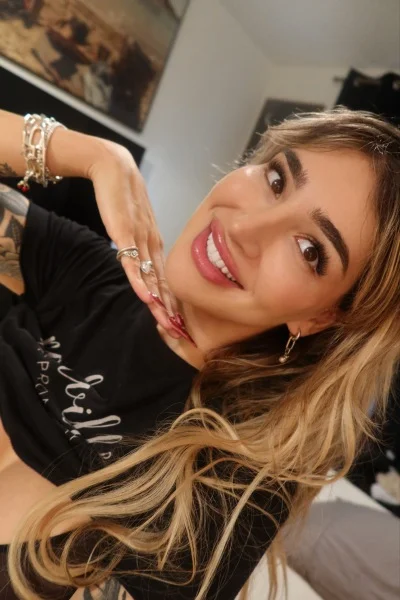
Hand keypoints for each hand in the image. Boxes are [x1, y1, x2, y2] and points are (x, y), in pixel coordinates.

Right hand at [87, 142, 181, 338]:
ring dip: (160, 301)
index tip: (179, 322)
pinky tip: (147, 297)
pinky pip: (133, 262)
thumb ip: (138, 243)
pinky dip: (140, 281)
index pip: (166, 278)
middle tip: (178, 332)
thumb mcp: (134, 225)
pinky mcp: (125, 233)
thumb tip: (141, 262)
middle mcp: (152, 244)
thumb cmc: (124, 196)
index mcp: (155, 243)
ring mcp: (140, 239)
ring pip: (151, 276)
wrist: (115, 168)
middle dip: (170, 309)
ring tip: (167, 322)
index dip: (173, 301)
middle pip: (163, 282)